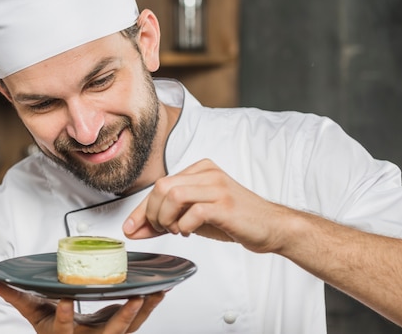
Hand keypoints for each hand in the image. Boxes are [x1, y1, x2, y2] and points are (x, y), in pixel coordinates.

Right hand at [0, 279, 164, 332]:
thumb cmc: (54, 328)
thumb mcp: (35, 315)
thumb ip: (18, 297)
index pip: (63, 327)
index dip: (65, 315)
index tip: (67, 300)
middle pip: (108, 332)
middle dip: (121, 318)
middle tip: (133, 300)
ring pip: (129, 327)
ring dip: (144, 310)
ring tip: (156, 292)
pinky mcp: (121, 330)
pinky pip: (139, 320)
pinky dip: (151, 305)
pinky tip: (162, 290)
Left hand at [123, 158, 289, 253]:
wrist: (270, 227)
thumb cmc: (233, 219)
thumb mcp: (195, 216)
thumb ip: (166, 219)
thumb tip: (135, 229)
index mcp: (199, 170)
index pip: (160, 185)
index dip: (141, 208)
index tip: (130, 227)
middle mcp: (207, 173)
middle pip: (162, 186)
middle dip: (151, 213)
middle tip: (159, 229)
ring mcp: (217, 187)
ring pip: (173, 195)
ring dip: (166, 219)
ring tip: (175, 230)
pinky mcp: (225, 204)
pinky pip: (193, 212)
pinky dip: (184, 226)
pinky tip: (189, 231)